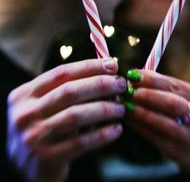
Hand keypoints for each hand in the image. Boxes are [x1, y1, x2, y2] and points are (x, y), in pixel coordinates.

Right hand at [7, 58, 126, 181]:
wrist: (25, 168)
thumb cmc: (42, 128)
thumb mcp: (43, 105)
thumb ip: (65, 89)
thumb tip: (106, 71)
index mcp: (24, 94)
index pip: (61, 73)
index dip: (89, 66)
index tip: (112, 65)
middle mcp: (25, 113)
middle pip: (69, 91)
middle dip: (100, 85)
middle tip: (121, 85)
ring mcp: (34, 136)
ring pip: (76, 115)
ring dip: (104, 109)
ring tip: (121, 108)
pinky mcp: (46, 158)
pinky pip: (80, 143)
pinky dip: (102, 135)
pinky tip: (116, 130)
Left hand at [124, 70, 189, 169]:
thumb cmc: (186, 115)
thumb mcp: (183, 99)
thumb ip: (163, 86)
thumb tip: (136, 74)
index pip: (175, 85)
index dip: (152, 79)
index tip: (133, 75)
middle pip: (172, 104)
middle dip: (148, 96)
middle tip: (129, 91)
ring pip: (162, 123)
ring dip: (140, 112)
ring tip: (126, 105)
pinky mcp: (177, 153)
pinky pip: (154, 137)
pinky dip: (139, 126)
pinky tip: (129, 119)